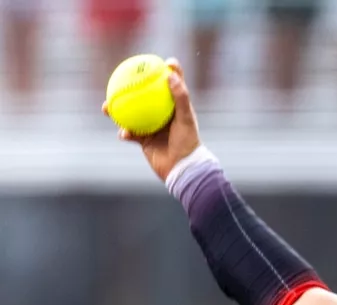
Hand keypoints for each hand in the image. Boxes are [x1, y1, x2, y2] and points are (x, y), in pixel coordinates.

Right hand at [103, 58, 201, 183]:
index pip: (172, 87)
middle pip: (144, 98)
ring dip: (117, 110)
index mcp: (175, 109)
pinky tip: (123, 133)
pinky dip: (125, 133)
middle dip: (131, 88)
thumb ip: (180, 97)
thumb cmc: (188, 143)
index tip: (163, 61)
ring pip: (130, 114)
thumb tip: (170, 74)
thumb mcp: (186, 118)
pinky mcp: (144, 141)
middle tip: (121, 78)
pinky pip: (130, 134)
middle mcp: (162, 116)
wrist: (183, 170)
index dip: (168, 73)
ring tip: (106, 107)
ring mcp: (152, 127)